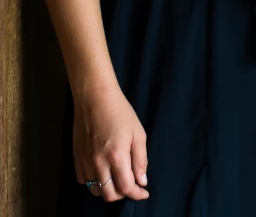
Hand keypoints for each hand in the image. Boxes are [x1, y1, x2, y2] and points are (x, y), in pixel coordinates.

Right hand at [72, 82, 149, 202]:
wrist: (95, 97)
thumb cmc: (120, 112)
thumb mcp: (138, 133)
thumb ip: (141, 159)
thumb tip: (141, 181)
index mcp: (117, 157)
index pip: (126, 188)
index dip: (137, 194)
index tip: (144, 193)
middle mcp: (99, 163)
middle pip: (110, 194)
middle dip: (123, 194)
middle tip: (131, 185)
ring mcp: (85, 161)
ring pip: (95, 189)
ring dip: (108, 189)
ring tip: (117, 179)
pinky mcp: (76, 157)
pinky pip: (83, 180)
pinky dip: (93, 182)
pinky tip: (101, 172)